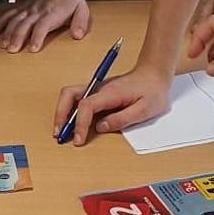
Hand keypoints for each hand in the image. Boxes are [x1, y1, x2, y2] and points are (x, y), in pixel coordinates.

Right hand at [0, 0, 90, 52]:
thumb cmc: (70, 0)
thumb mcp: (82, 10)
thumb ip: (80, 23)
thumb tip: (78, 35)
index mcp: (52, 13)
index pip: (42, 26)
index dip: (37, 37)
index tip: (32, 49)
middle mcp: (37, 11)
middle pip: (25, 24)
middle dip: (17, 37)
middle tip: (12, 50)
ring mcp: (27, 8)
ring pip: (14, 20)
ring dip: (8, 32)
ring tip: (3, 45)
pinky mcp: (21, 7)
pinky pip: (8, 14)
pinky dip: (0, 23)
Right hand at [55, 60, 171, 145]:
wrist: (154, 74)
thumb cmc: (153, 90)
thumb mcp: (144, 110)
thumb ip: (122, 119)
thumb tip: (100, 127)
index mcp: (110, 92)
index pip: (86, 106)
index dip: (79, 124)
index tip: (78, 140)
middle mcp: (99, 88)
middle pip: (69, 95)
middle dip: (61, 114)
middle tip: (58, 133)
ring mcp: (97, 89)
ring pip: (70, 96)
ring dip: (63, 112)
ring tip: (61, 130)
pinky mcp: (98, 93)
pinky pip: (78, 99)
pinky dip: (70, 110)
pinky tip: (72, 123)